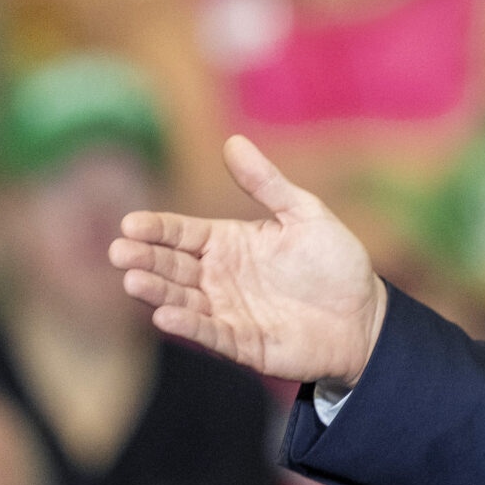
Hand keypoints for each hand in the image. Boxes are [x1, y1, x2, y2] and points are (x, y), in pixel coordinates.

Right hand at [110, 136, 388, 386]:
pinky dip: (188, 326)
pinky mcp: (242, 343)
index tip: (130, 223)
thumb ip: (267, 184)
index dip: (156, 228)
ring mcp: (227, 310)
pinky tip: (165, 316)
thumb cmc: (335, 262)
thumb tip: (232, 142)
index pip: (182, 233)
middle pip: (172, 265)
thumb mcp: (305, 214)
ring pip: (182, 300)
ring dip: (157, 291)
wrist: (365, 316)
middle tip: (119, 251)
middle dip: (145, 258)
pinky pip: (210, 334)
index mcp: (228, 242)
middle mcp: (219, 276)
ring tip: (133, 280)